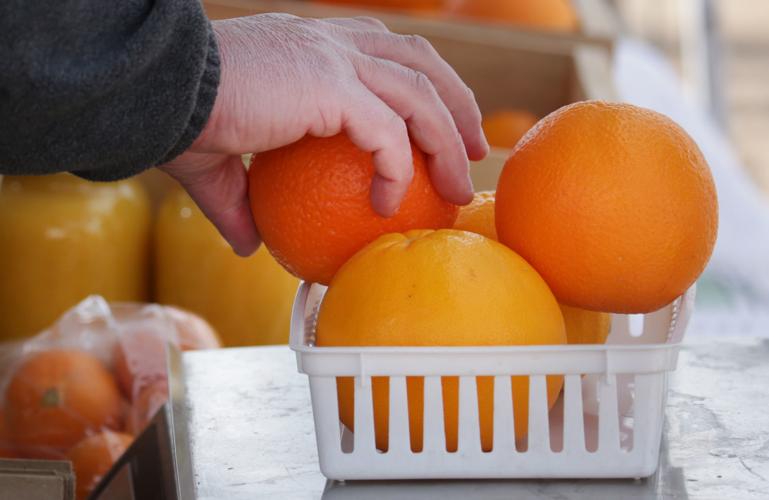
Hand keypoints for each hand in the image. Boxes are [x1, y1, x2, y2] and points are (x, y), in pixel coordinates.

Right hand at [160, 13, 487, 255]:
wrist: (152, 94)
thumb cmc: (176, 120)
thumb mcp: (216, 168)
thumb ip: (240, 203)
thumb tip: (248, 245)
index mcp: (313, 47)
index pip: (386, 54)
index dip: (422, 85)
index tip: (441, 128)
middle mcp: (330, 41)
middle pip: (421, 61)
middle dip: (456, 103)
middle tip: (475, 148)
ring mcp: (333, 59)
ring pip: (419, 94)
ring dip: (448, 141)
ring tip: (461, 187)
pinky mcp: (329, 86)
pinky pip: (387, 134)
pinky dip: (398, 169)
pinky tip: (391, 203)